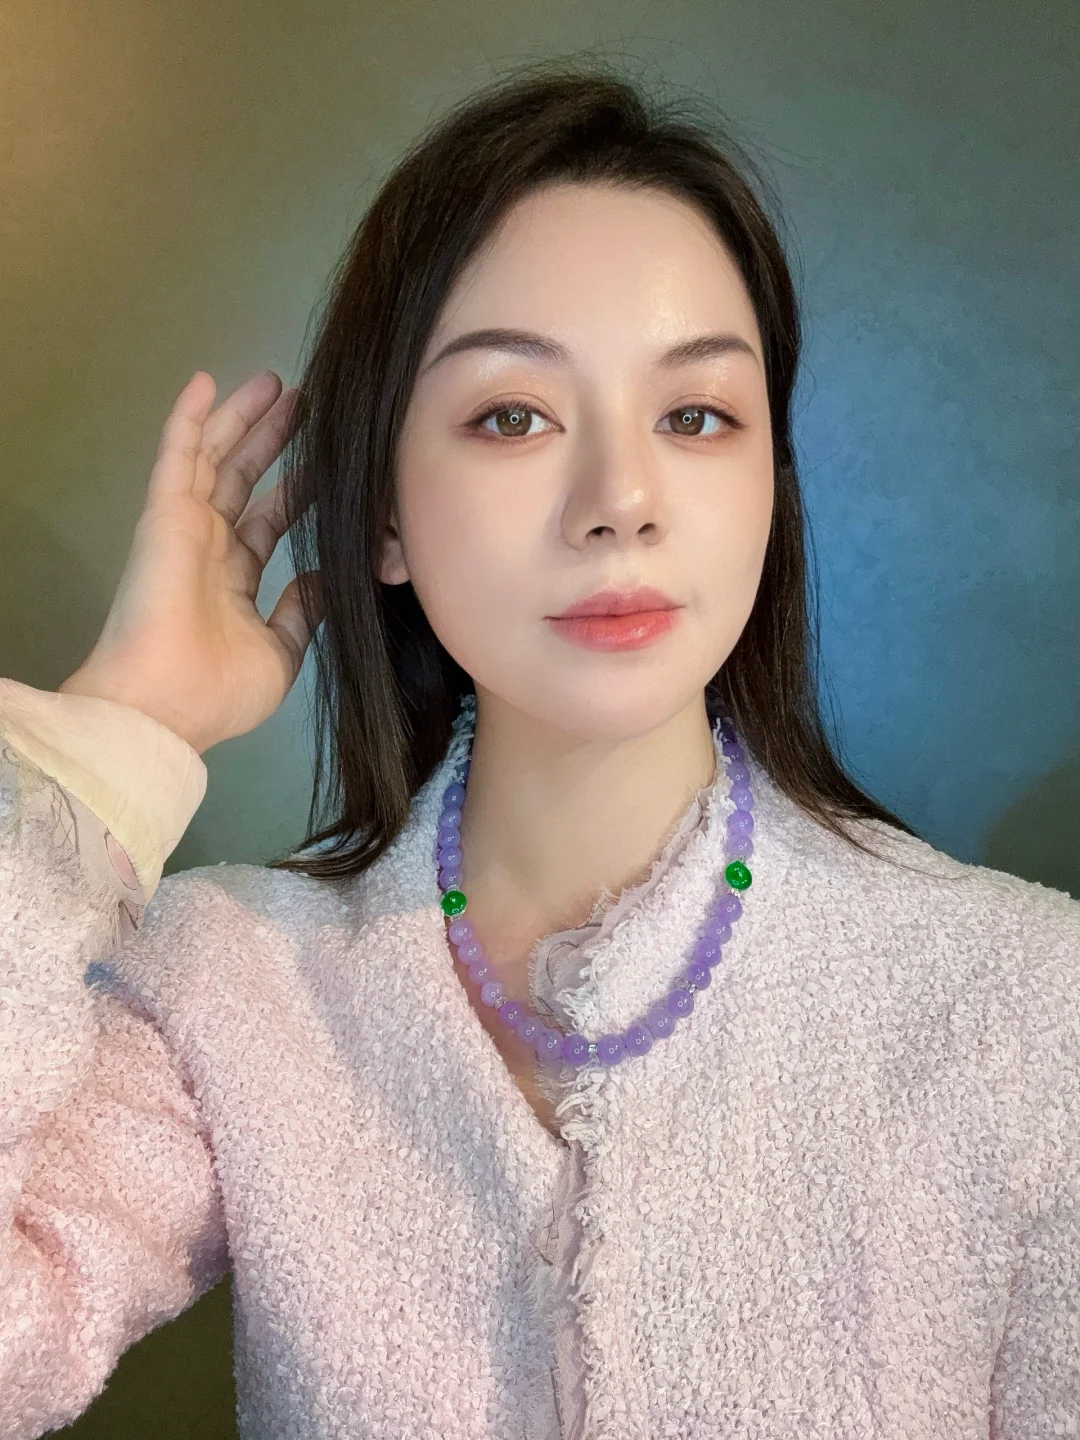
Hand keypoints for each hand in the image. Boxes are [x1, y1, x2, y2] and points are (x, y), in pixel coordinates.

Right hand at [59, 370, 320, 753]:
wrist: (167, 703)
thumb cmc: (219, 691)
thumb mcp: (281, 653)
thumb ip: (303, 611)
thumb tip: (326, 577)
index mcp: (233, 581)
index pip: (269, 521)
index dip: (297, 489)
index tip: (329, 462)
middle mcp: (209, 548)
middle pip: (245, 479)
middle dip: (274, 439)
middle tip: (307, 403)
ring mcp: (186, 527)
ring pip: (217, 457)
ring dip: (242, 418)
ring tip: (277, 382)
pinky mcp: (166, 514)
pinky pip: (176, 455)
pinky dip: (188, 418)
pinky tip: (204, 381)